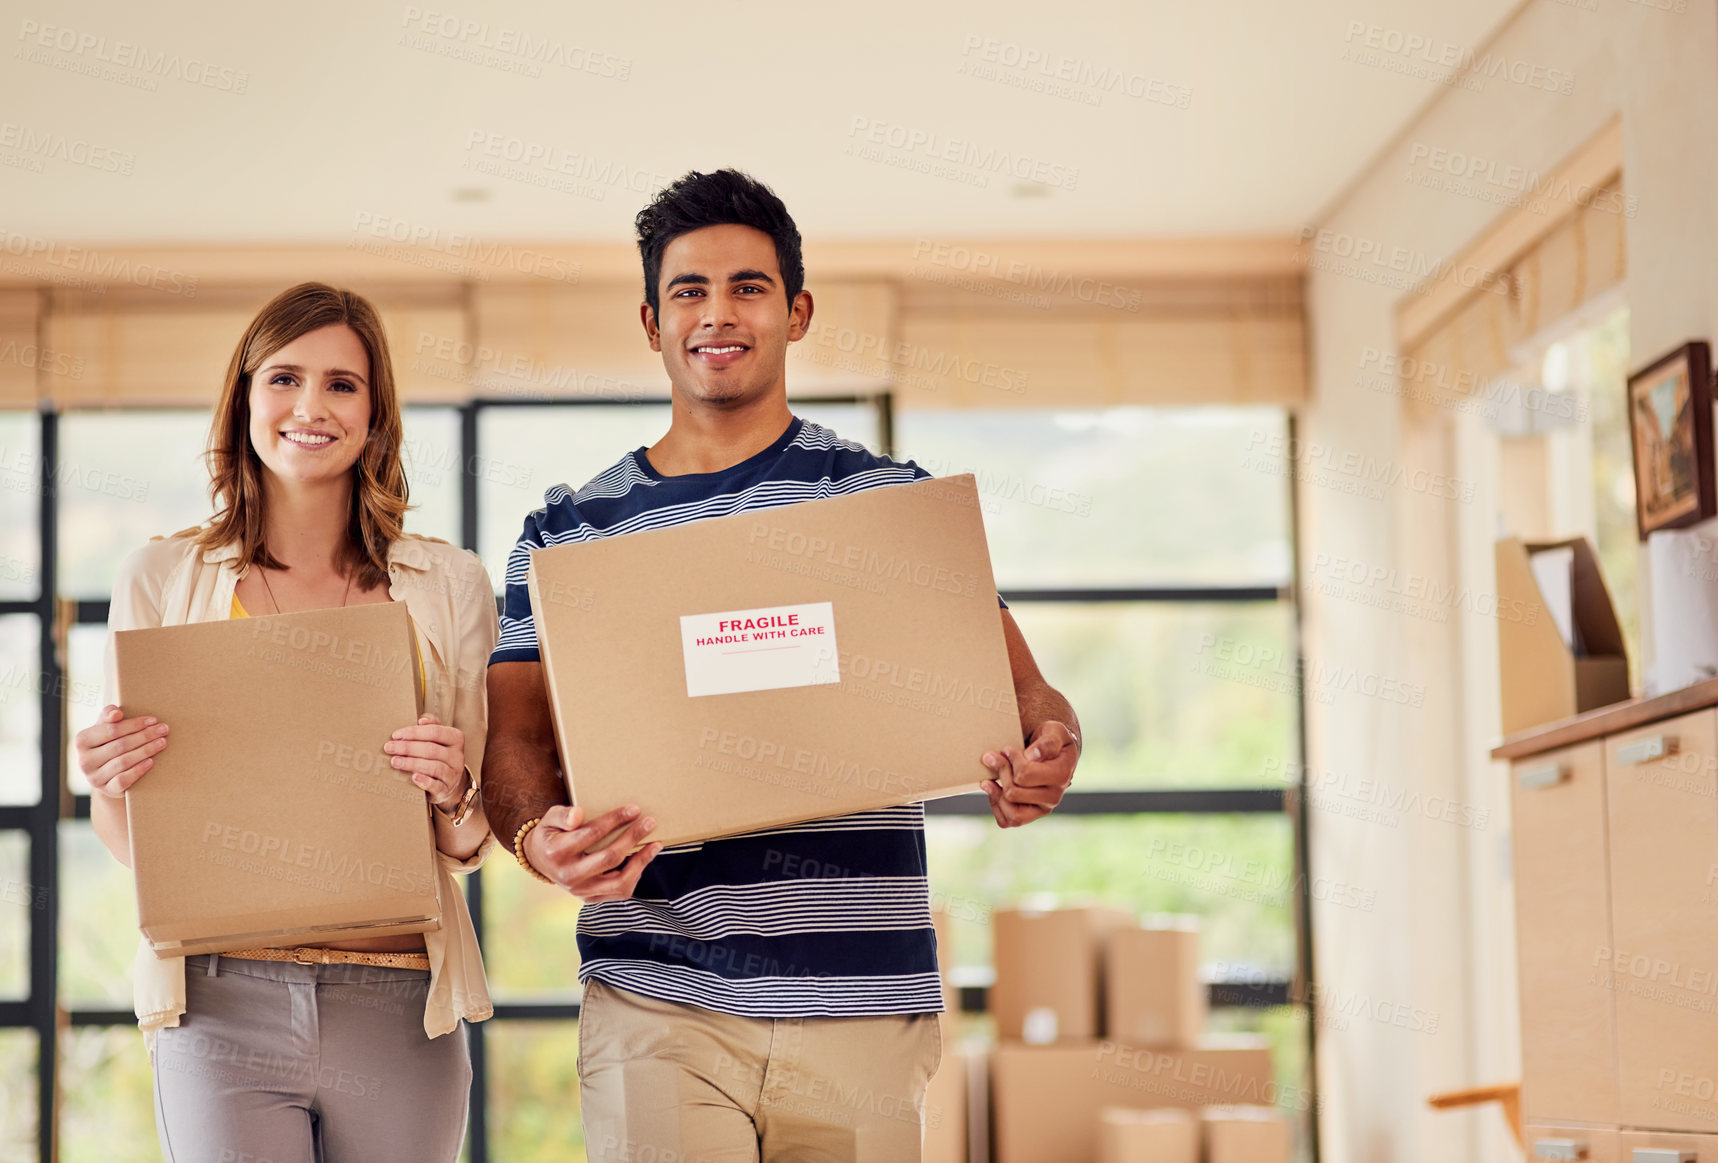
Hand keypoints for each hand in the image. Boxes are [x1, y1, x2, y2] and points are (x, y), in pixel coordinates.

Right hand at [76, 705, 168, 797]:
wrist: (108, 775)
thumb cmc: (109, 744)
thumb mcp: (106, 728)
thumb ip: (108, 716)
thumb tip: (116, 713)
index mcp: (82, 741)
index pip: (111, 730)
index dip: (134, 724)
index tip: (153, 720)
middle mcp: (84, 760)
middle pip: (120, 745)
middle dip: (145, 736)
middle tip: (164, 730)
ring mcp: (94, 777)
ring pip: (123, 762)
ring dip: (146, 751)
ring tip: (162, 743)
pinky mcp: (106, 790)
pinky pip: (123, 780)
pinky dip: (138, 770)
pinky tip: (151, 762)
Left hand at [384, 714, 467, 808]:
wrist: (450, 783)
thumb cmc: (439, 756)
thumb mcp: (439, 739)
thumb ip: (432, 726)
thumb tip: (422, 720)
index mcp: (456, 739)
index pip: (435, 732)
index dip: (414, 732)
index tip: (396, 735)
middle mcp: (457, 756)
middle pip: (432, 749)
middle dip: (408, 748)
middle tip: (390, 748)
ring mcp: (453, 774)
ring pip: (434, 767)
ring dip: (411, 763)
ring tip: (395, 762)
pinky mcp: (446, 789)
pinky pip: (436, 785)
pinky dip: (424, 781)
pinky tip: (413, 777)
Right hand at [525, 804, 661, 902]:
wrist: (540, 860)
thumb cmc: (551, 834)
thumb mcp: (550, 818)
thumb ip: (563, 815)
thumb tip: (579, 814)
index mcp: (557, 853)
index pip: (591, 835)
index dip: (615, 820)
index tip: (634, 809)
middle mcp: (569, 876)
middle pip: (609, 858)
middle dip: (633, 838)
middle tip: (650, 822)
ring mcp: (581, 891)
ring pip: (619, 882)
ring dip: (641, 861)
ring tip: (655, 844)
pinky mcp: (591, 898)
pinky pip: (620, 891)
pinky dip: (635, 874)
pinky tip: (643, 858)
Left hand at [980, 721, 1079, 828]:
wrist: (1054, 753)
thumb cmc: (1051, 740)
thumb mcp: (1054, 731)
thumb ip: (1047, 742)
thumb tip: (1032, 755)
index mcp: (1061, 776)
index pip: (1025, 775)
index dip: (1011, 759)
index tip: (1007, 749)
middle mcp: (1054, 797)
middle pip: (1013, 793)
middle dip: (1001, 772)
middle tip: (996, 758)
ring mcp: (1042, 809)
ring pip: (1012, 813)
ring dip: (996, 793)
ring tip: (989, 777)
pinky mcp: (1030, 815)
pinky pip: (1007, 821)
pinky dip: (996, 805)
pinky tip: (993, 788)